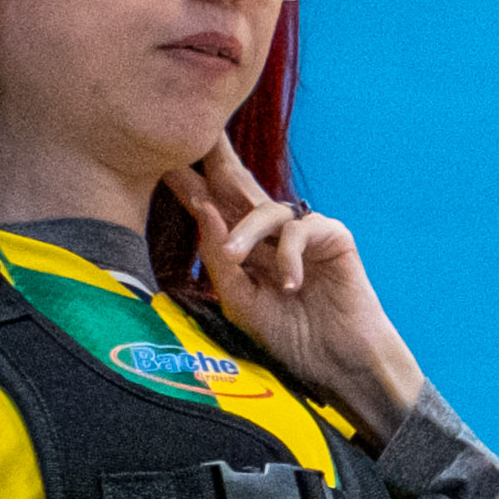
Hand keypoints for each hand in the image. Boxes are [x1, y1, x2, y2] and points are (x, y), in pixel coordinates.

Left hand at [169, 140, 429, 430]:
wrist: (338, 363)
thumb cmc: (290, 337)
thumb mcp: (239, 301)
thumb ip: (218, 258)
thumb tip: (204, 209)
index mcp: (245, 249)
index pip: (213, 207)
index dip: (188, 183)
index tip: (160, 161)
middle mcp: (271, 234)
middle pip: (239, 185)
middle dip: (217, 159)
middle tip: (197, 134)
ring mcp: (302, 233)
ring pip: (264, 209)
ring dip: (245, 231)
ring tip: (235, 258)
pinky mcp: (332, 237)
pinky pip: (299, 229)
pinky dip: (289, 255)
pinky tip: (291, 284)